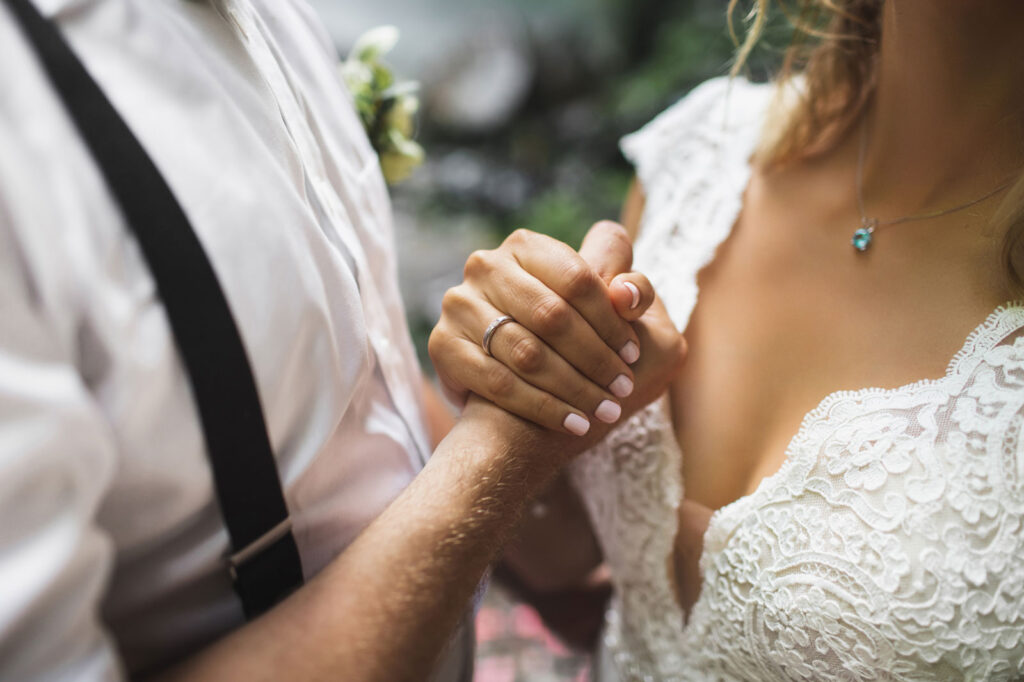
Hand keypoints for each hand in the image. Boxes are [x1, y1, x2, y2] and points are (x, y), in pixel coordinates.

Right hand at [429, 222, 657, 434]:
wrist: (505, 387)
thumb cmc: (563, 336)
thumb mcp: (601, 307)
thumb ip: (627, 291)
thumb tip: (628, 294)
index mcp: (527, 245)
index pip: (578, 278)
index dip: (611, 319)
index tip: (634, 354)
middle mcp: (486, 266)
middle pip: (552, 316)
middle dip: (595, 358)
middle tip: (622, 388)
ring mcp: (459, 304)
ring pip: (528, 352)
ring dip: (574, 387)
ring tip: (604, 410)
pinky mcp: (443, 344)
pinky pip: (500, 383)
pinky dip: (544, 407)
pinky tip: (574, 423)